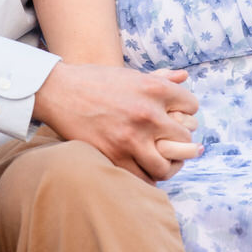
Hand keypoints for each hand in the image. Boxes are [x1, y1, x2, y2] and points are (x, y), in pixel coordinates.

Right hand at [33, 63, 200, 182]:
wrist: (60, 91)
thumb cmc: (95, 80)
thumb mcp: (130, 74)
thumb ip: (160, 77)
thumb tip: (183, 77)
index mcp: (154, 89)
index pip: (192, 107)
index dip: (187, 112)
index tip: (179, 117)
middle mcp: (148, 114)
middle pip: (185, 139)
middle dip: (181, 142)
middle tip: (174, 143)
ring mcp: (132, 138)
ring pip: (167, 166)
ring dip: (167, 166)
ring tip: (162, 162)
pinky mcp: (114, 156)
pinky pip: (143, 177)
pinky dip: (147, 176)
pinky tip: (144, 169)